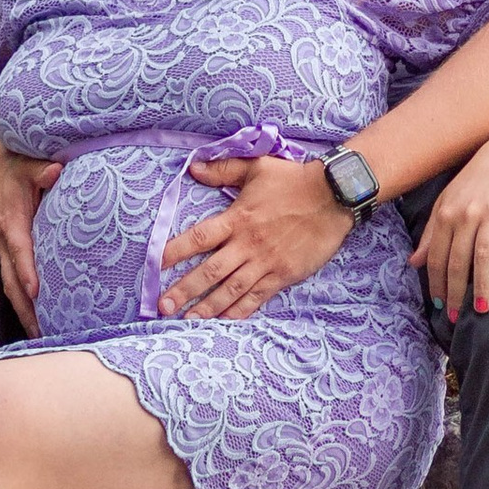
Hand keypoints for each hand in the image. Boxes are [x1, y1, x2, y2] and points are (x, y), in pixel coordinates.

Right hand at [0, 138, 60, 325]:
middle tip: (42, 334)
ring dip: (24, 312)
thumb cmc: (18, 162)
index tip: (36, 292)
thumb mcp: (28, 161)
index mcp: (10, 219)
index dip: (26, 271)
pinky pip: (14, 282)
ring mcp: (5, 249)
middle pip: (11, 280)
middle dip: (25, 308)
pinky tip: (39, 320)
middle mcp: (4, 239)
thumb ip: (40, 168)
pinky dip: (24, 303)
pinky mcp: (10, 253)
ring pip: (11, 286)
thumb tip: (55, 171)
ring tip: (42, 338)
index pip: (18, 249)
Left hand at [158, 156, 351, 320]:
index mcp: (237, 218)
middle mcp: (247, 244)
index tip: (155, 265)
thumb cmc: (293, 179)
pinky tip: (223, 322)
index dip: (175, 251)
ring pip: (231, 290)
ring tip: (185, 322)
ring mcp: (266, 262)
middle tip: (162, 307)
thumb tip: (194, 168)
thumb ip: (223, 169)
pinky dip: (239, 311)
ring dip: (207, 307)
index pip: (199, 238)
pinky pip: (257, 297)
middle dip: (184, 289)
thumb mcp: (256, 166)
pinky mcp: (283, 275)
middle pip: (210, 271)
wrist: (334, 196)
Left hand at [410, 126, 488, 318]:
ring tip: (483, 309)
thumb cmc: (474, 182)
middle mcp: (465, 214)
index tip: (439, 305)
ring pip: (483, 254)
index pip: (438, 256)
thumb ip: (431, 233)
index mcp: (446, 214)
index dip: (437, 283)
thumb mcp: (446, 203)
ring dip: (482, 284)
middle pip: (459, 260)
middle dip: (456, 291)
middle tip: (456, 316)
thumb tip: (414, 263)